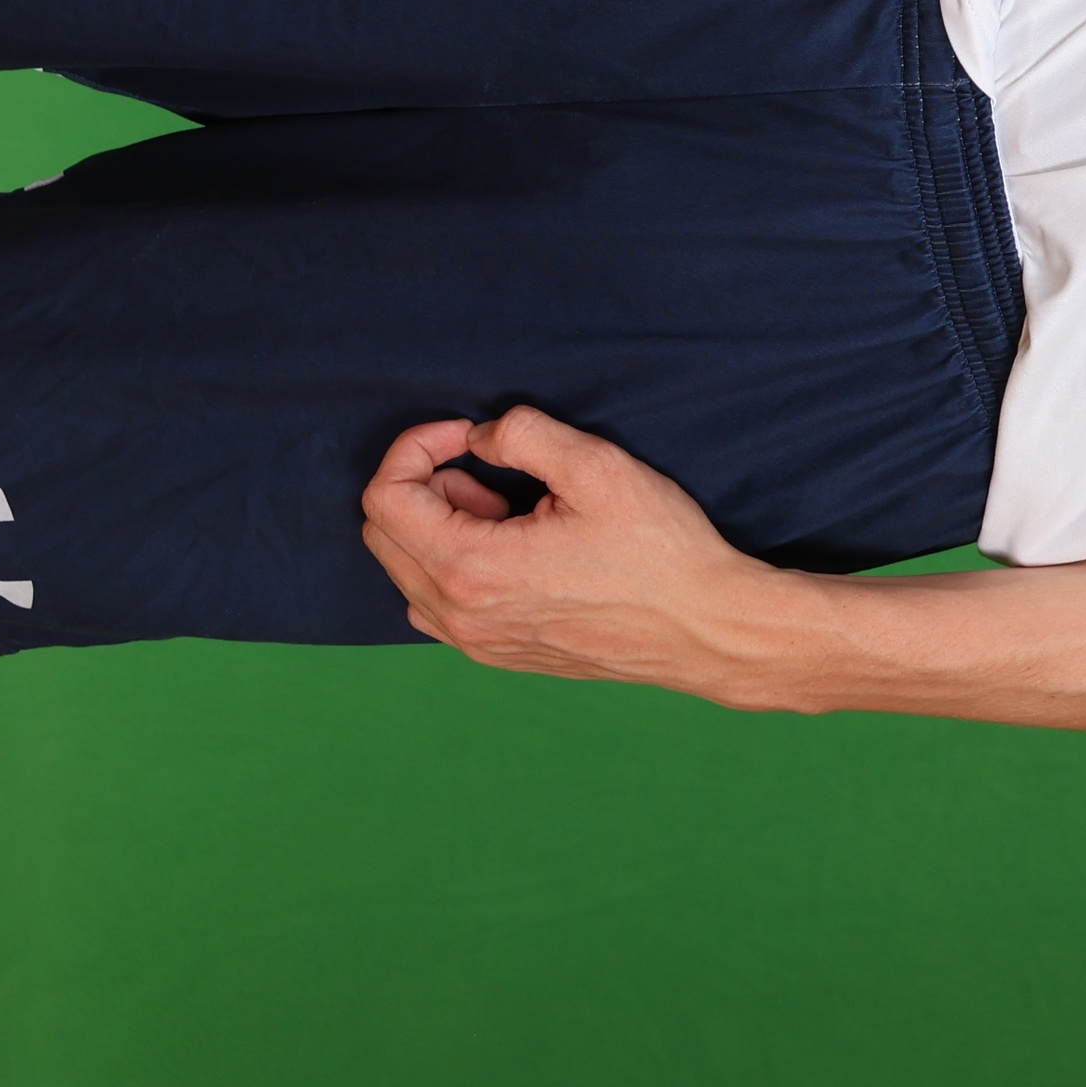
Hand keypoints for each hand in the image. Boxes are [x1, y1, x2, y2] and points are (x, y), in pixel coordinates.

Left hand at [360, 406, 804, 703]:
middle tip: (492, 470)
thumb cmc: (659, 552)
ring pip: (407, 571)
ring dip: (439, 527)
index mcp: (471, 567)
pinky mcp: (497, 653)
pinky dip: (455, 564)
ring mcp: (475, 642)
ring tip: (510, 509)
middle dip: (424, 484)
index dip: (415, 448)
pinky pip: (436, 603)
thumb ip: (524, 434)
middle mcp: (458, 614)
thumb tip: (481, 437)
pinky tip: (517, 549)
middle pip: (382, 534)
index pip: (384, 498)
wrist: (702, 629)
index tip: (464, 433)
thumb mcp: (599, 468)